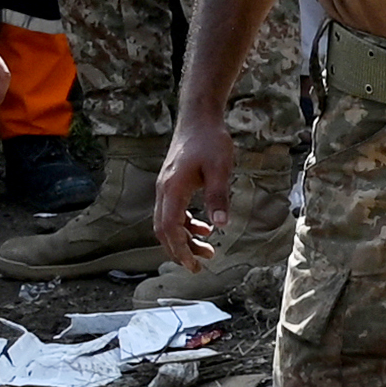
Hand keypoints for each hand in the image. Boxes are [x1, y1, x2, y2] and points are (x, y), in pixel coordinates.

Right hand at [154, 113, 235, 272]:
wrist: (199, 119)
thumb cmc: (210, 141)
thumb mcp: (220, 169)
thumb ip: (218, 197)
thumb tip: (222, 225)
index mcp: (173, 189)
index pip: (170, 227)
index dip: (179, 249)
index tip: (193, 265)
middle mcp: (164, 190)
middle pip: (164, 230)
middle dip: (179, 250)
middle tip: (199, 267)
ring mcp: (166, 187)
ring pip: (168, 222)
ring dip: (185, 239)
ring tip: (207, 250)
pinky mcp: (173, 184)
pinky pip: (174, 212)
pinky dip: (186, 225)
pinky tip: (205, 228)